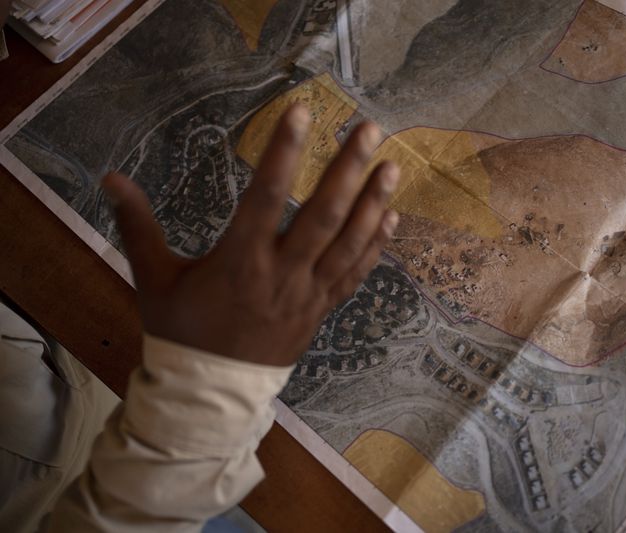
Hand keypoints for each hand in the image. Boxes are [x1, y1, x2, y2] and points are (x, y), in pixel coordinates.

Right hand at [103, 104, 398, 366]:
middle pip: (323, 215)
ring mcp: (307, 293)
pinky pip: (354, 275)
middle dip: (348, 169)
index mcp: (240, 261)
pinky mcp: (321, 309)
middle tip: (370, 129)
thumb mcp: (154, 279)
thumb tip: (111, 178)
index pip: (266, 196)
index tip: (301, 111)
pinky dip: (375, 246)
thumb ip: (137, 227)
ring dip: (373, 203)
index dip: (284, 151)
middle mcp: (282, 273)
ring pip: (348, 243)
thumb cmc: (181, 333)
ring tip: (393, 167)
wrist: (210, 395)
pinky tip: (391, 218)